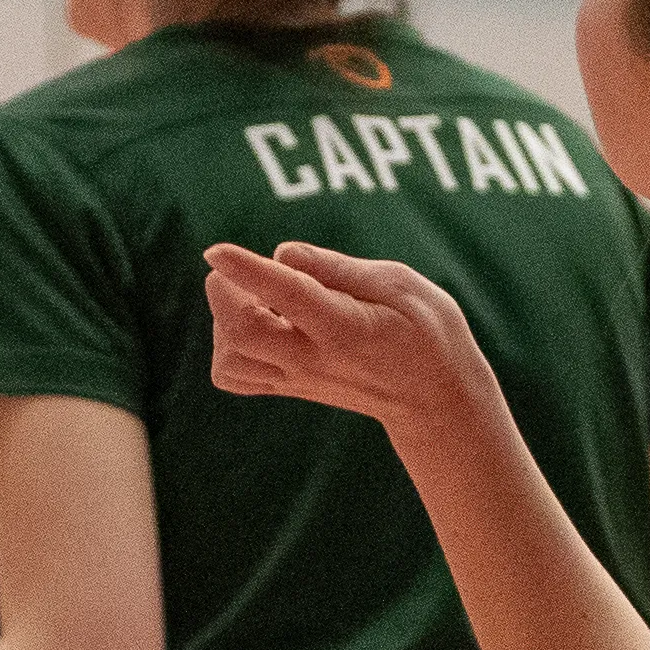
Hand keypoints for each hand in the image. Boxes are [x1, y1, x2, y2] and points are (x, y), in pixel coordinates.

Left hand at [204, 241, 493, 442]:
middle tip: (239, 271)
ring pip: (229, 359)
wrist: (434, 399)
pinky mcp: (288, 386)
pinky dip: (227, 346)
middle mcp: (314, 358)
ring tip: (255, 299)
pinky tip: (257, 323)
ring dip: (223, 321)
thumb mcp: (400, 285)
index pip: (287, 295)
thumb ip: (338, 268)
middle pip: (241, 334)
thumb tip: (281, 252)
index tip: (215, 250)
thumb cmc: (425, 330)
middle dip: (224, 293)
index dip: (247, 270)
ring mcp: (297, 378)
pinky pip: (233, 375)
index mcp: (345, 327)